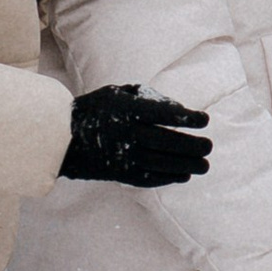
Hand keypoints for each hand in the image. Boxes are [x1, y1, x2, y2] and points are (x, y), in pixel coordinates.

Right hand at [62, 84, 212, 186]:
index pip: (164, 114)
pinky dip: (169, 177)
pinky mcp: (120, 174)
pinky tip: (184, 175)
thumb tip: (176, 108)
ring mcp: (123, 157)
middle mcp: (127, 134)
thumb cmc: (95, 109)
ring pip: (161, 163)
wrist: (63, 139)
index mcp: (127, 110)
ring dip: (186, 165)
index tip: (204, 120)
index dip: (188, 118)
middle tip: (209, 147)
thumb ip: (145, 97)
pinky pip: (149, 177)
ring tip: (204, 165)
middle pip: (167, 141)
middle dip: (192, 146)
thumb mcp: (117, 93)